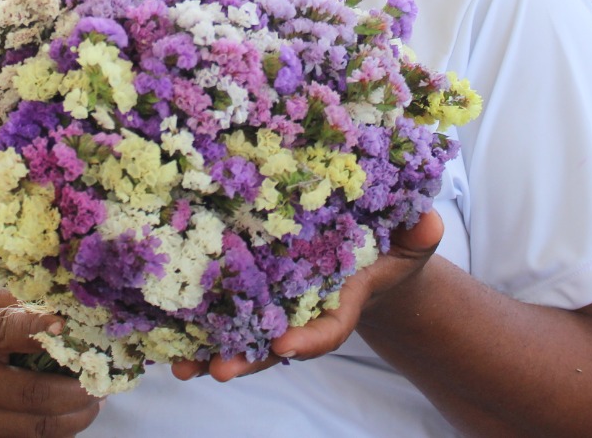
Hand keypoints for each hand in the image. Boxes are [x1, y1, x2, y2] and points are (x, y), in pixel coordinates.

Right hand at [0, 287, 103, 436]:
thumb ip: (10, 303)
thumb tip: (63, 303)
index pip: (4, 331)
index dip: (41, 329)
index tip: (69, 326)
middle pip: (30, 394)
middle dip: (77, 391)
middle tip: (102, 382)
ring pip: (30, 427)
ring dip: (72, 418)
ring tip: (93, 403)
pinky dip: (50, 430)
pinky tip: (67, 416)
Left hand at [170, 209, 445, 382]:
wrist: (363, 247)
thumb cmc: (388, 246)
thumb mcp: (409, 239)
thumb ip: (417, 235)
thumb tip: (426, 222)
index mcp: (340, 302)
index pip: (326, 330)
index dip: (308, 340)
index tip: (287, 345)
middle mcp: (302, 312)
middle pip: (273, 344)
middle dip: (247, 358)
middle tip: (220, 370)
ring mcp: (275, 306)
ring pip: (241, 336)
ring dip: (211, 351)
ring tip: (181, 364)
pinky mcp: (250, 290)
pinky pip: (221, 311)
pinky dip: (195, 323)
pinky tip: (165, 333)